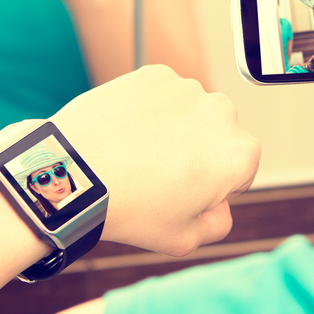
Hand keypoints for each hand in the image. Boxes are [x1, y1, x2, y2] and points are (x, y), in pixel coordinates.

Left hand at [50, 65, 260, 255]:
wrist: (74, 171)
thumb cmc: (129, 207)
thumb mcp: (184, 239)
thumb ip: (218, 226)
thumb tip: (220, 207)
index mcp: (239, 154)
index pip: (240, 173)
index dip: (213, 189)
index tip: (182, 194)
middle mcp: (222, 113)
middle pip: (218, 138)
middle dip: (199, 154)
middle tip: (159, 176)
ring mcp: (188, 89)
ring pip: (191, 114)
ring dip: (175, 130)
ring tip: (138, 155)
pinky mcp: (156, 74)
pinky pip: (162, 95)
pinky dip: (150, 110)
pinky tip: (127, 133)